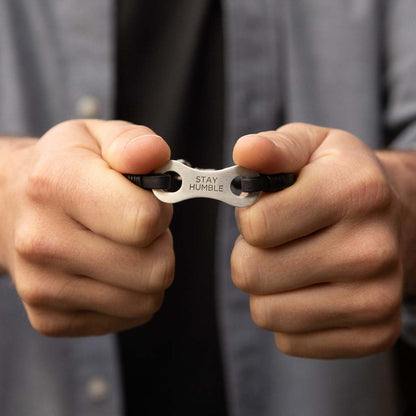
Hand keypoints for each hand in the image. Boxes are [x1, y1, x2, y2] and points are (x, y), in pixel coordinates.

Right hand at [0, 120, 173, 336]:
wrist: (11, 208)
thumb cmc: (64, 171)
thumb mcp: (97, 137)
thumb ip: (133, 143)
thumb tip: (155, 154)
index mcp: (56, 185)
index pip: (144, 220)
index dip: (160, 209)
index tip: (148, 199)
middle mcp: (43, 242)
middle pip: (154, 270)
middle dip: (160, 245)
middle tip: (139, 227)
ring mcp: (43, 288)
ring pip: (147, 301)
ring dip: (148, 271)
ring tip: (123, 246)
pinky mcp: (50, 319)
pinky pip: (129, 317)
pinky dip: (131, 294)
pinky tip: (109, 269)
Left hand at [231, 123, 404, 358]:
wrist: (395, 217)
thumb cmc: (340, 180)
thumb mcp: (310, 147)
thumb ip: (273, 147)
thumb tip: (244, 150)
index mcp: (353, 193)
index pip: (257, 226)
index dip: (248, 217)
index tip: (263, 209)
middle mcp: (370, 249)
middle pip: (253, 273)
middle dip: (249, 255)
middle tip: (273, 241)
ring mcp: (376, 298)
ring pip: (267, 313)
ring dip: (266, 288)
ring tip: (290, 263)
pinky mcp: (374, 332)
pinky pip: (290, 340)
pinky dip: (287, 316)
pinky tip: (308, 289)